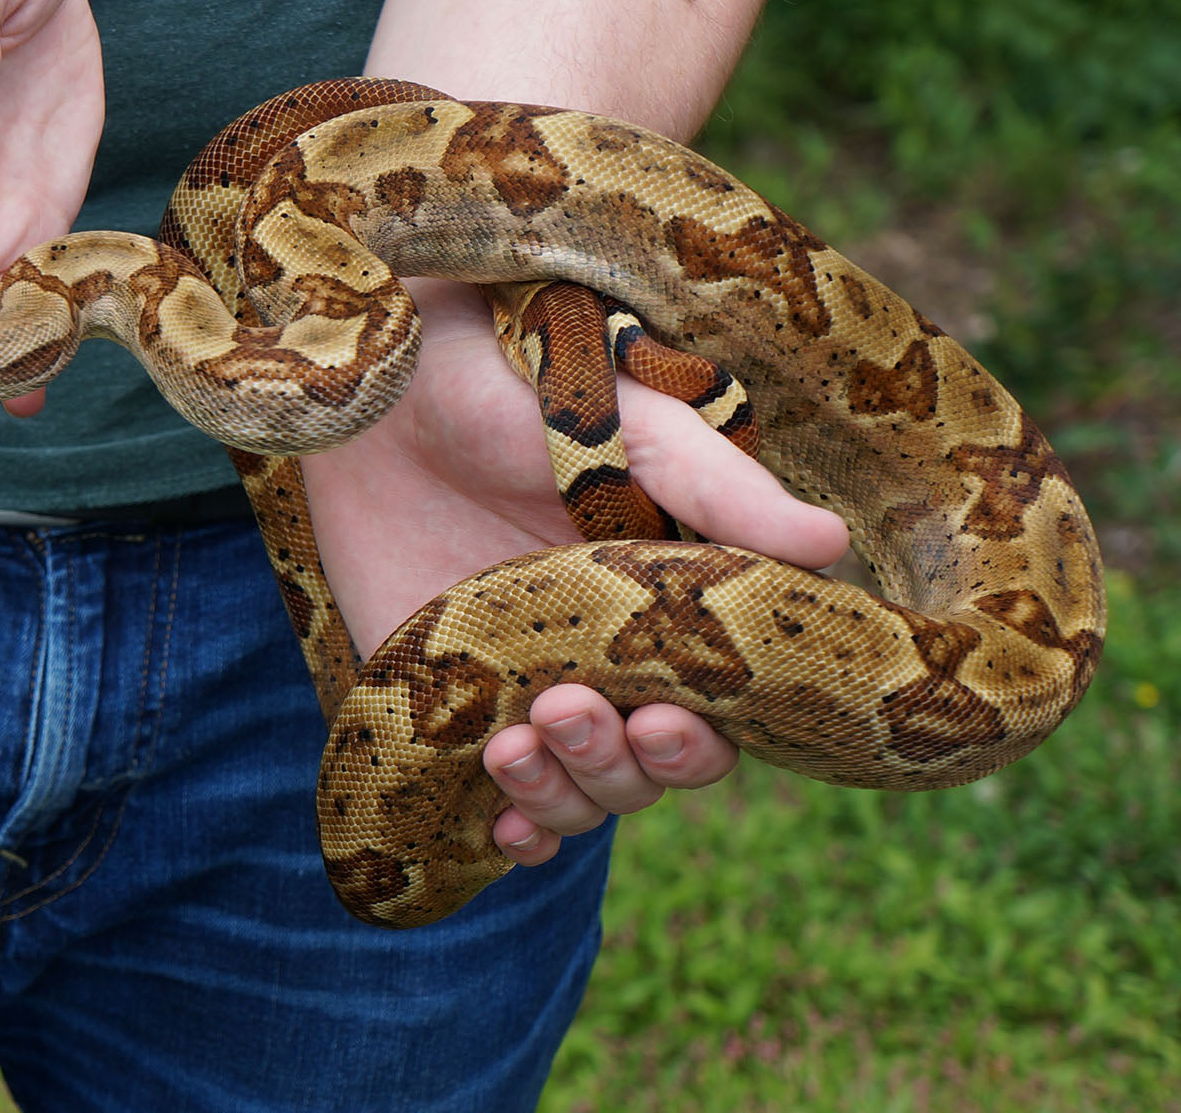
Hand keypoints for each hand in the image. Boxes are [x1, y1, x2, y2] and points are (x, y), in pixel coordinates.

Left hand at [300, 279, 849, 863]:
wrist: (385, 390)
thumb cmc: (516, 388)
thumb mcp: (626, 426)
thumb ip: (718, 488)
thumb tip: (832, 544)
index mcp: (667, 604)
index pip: (717, 711)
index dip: (701, 738)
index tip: (666, 718)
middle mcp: (608, 661)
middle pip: (649, 767)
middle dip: (619, 763)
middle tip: (566, 707)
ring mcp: (529, 689)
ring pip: (581, 793)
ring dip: (561, 793)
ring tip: (512, 742)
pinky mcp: (452, 705)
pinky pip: (498, 800)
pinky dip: (515, 828)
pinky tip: (502, 825)